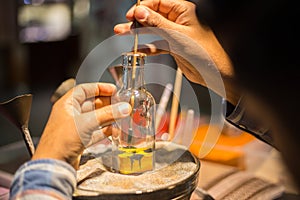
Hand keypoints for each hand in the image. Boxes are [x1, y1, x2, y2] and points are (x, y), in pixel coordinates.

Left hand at [31, 82, 130, 168]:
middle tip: (120, 104)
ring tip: (121, 116)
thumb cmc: (60, 142)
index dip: (99, 88)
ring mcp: (75, 128)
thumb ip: (107, 114)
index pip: (84, 90)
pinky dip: (105, 131)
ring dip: (108, 117)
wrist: (54, 165)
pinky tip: (114, 130)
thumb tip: (123, 107)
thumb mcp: (87, 123)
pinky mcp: (79, 140)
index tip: (113, 90)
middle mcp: (70, 114)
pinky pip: (95, 132)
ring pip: (95, 118)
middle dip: (107, 104)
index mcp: (67, 104)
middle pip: (92, 104)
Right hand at [114, 0, 239, 103]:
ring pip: (152, 30)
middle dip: (137, 20)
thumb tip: (141, 12)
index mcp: (183, 10)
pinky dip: (146, 46)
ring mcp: (175, 34)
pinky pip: (156, 43)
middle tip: (123, 26)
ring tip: (123, 34)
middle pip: (153, 16)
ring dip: (138, 33)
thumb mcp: (178, 36)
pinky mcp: (173, 46)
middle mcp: (178, 20)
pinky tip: (137, 49)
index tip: (131, 15)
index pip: (158, 2)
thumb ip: (158, 24)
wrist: (214, 72)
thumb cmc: (205, 51)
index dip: (143, 7)